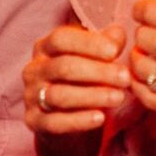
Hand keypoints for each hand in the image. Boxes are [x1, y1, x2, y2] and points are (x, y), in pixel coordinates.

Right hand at [23, 23, 132, 141]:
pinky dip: (79, 120)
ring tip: (118, 97)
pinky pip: (55, 122)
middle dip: (98, 72)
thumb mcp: (94, 58)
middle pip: (63, 67)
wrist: (64, 120)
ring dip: (92, 96)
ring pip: (59, 95)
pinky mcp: (34, 121)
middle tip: (125, 78)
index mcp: (45, 47)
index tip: (114, 51)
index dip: (88, 43)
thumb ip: (106, 44)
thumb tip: (118, 33)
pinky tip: (100, 118)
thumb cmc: (81, 81)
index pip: (61, 39)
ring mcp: (31, 96)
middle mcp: (34, 69)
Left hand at [128, 0, 155, 141]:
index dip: (141, 10)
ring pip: (142, 67)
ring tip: (150, 61)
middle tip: (151, 41)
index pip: (152, 11)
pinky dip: (140, 87)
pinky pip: (147, 96)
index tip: (142, 14)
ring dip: (140, 63)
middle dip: (143, 36)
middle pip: (144, 38)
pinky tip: (150, 82)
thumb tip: (154, 1)